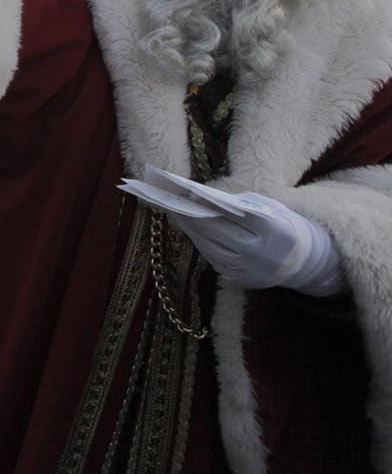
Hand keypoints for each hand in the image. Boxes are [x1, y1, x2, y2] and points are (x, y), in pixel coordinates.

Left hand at [167, 191, 344, 295]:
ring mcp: (249, 269)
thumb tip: (202, 196)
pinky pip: (213, 259)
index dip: (210, 203)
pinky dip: (199, 243)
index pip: (235, 214)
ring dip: (190, 230)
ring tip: (174, 212)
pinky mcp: (240, 280)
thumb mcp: (270, 209)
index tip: (189, 192)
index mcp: (274, 230)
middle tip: (171, 200)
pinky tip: (188, 229)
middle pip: (218, 231)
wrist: (303, 262)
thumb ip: (240, 203)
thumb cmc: (281, 225)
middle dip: (192, 215)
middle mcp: (261, 253)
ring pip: (210, 247)